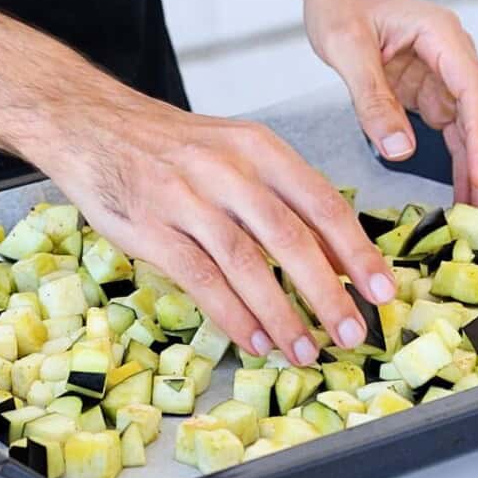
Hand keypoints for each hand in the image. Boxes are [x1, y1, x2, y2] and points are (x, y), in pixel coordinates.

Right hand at [26, 84, 397, 364]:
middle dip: (328, 293)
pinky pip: (200, 279)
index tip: (383, 291)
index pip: (322, 203)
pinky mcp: (151, 229)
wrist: (94, 126)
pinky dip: (232, 316)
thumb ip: (285, 199)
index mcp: (260, 149)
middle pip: (290, 239)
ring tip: (306, 351)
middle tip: (354, 334)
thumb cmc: (174, 148)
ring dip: (282, 315)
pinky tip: (255, 342)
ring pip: (246, 265)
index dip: (357, 251)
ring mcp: (187, 200)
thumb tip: (338, 258)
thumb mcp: (237, 153)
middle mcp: (228, 170)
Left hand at [297, 0, 477, 209]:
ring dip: (475, 168)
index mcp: (441, 36)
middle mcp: (451, 57)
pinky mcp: (430, 94)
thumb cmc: (343, 5)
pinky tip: (461, 190)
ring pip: (471, 129)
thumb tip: (397, 148)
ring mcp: (444, 77)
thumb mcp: (349, 49)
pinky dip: (457, 162)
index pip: (473, 92)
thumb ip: (372, 99)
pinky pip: (452, 133)